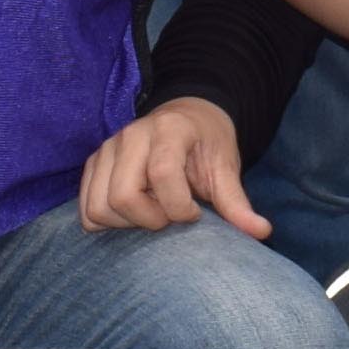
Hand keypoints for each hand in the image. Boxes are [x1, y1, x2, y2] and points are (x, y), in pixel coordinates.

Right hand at [80, 94, 265, 235]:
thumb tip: (262, 232)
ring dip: (125, 223)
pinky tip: (133, 213)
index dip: (177, 206)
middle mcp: (131, 135)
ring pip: (98, 206)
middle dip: (148, 220)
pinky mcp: (93, 164)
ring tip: (152, 212)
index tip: (194, 214)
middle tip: (169, 215)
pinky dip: (106, 220)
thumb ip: (237, 202)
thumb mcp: (226, 168)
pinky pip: (86, 206)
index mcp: (169, 130)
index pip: (162, 174)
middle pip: (122, 196)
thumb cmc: (208, 144)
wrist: (187, 116)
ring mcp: (107, 148)